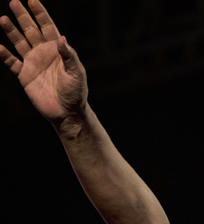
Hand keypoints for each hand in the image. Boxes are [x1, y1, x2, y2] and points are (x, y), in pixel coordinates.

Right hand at [0, 0, 86, 123]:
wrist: (67, 112)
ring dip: (11, 31)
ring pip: (19, 42)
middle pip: (31, 30)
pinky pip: (11, 62)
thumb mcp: (76, 72)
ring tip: (2, 18)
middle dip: (23, 16)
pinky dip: (4, 54)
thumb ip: (69, 55)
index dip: (40, 14)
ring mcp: (33, 63)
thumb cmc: (76, 93)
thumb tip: (61, 38)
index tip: (32, 0)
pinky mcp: (24, 75)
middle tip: (13, 2)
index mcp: (57, 50)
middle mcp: (43, 53)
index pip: (48, 27)